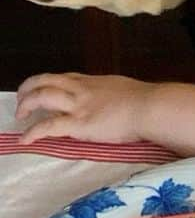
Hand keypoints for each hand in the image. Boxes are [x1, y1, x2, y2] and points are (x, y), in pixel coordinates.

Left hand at [14, 73, 153, 145]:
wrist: (150, 107)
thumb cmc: (145, 100)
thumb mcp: (122, 89)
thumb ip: (109, 93)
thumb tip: (108, 101)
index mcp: (92, 81)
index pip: (62, 78)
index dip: (47, 84)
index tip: (42, 92)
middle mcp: (81, 89)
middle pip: (45, 81)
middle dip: (28, 89)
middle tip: (22, 102)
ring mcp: (78, 105)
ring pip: (41, 96)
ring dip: (25, 105)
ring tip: (20, 117)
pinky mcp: (78, 123)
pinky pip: (48, 127)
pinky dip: (32, 133)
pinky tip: (25, 140)